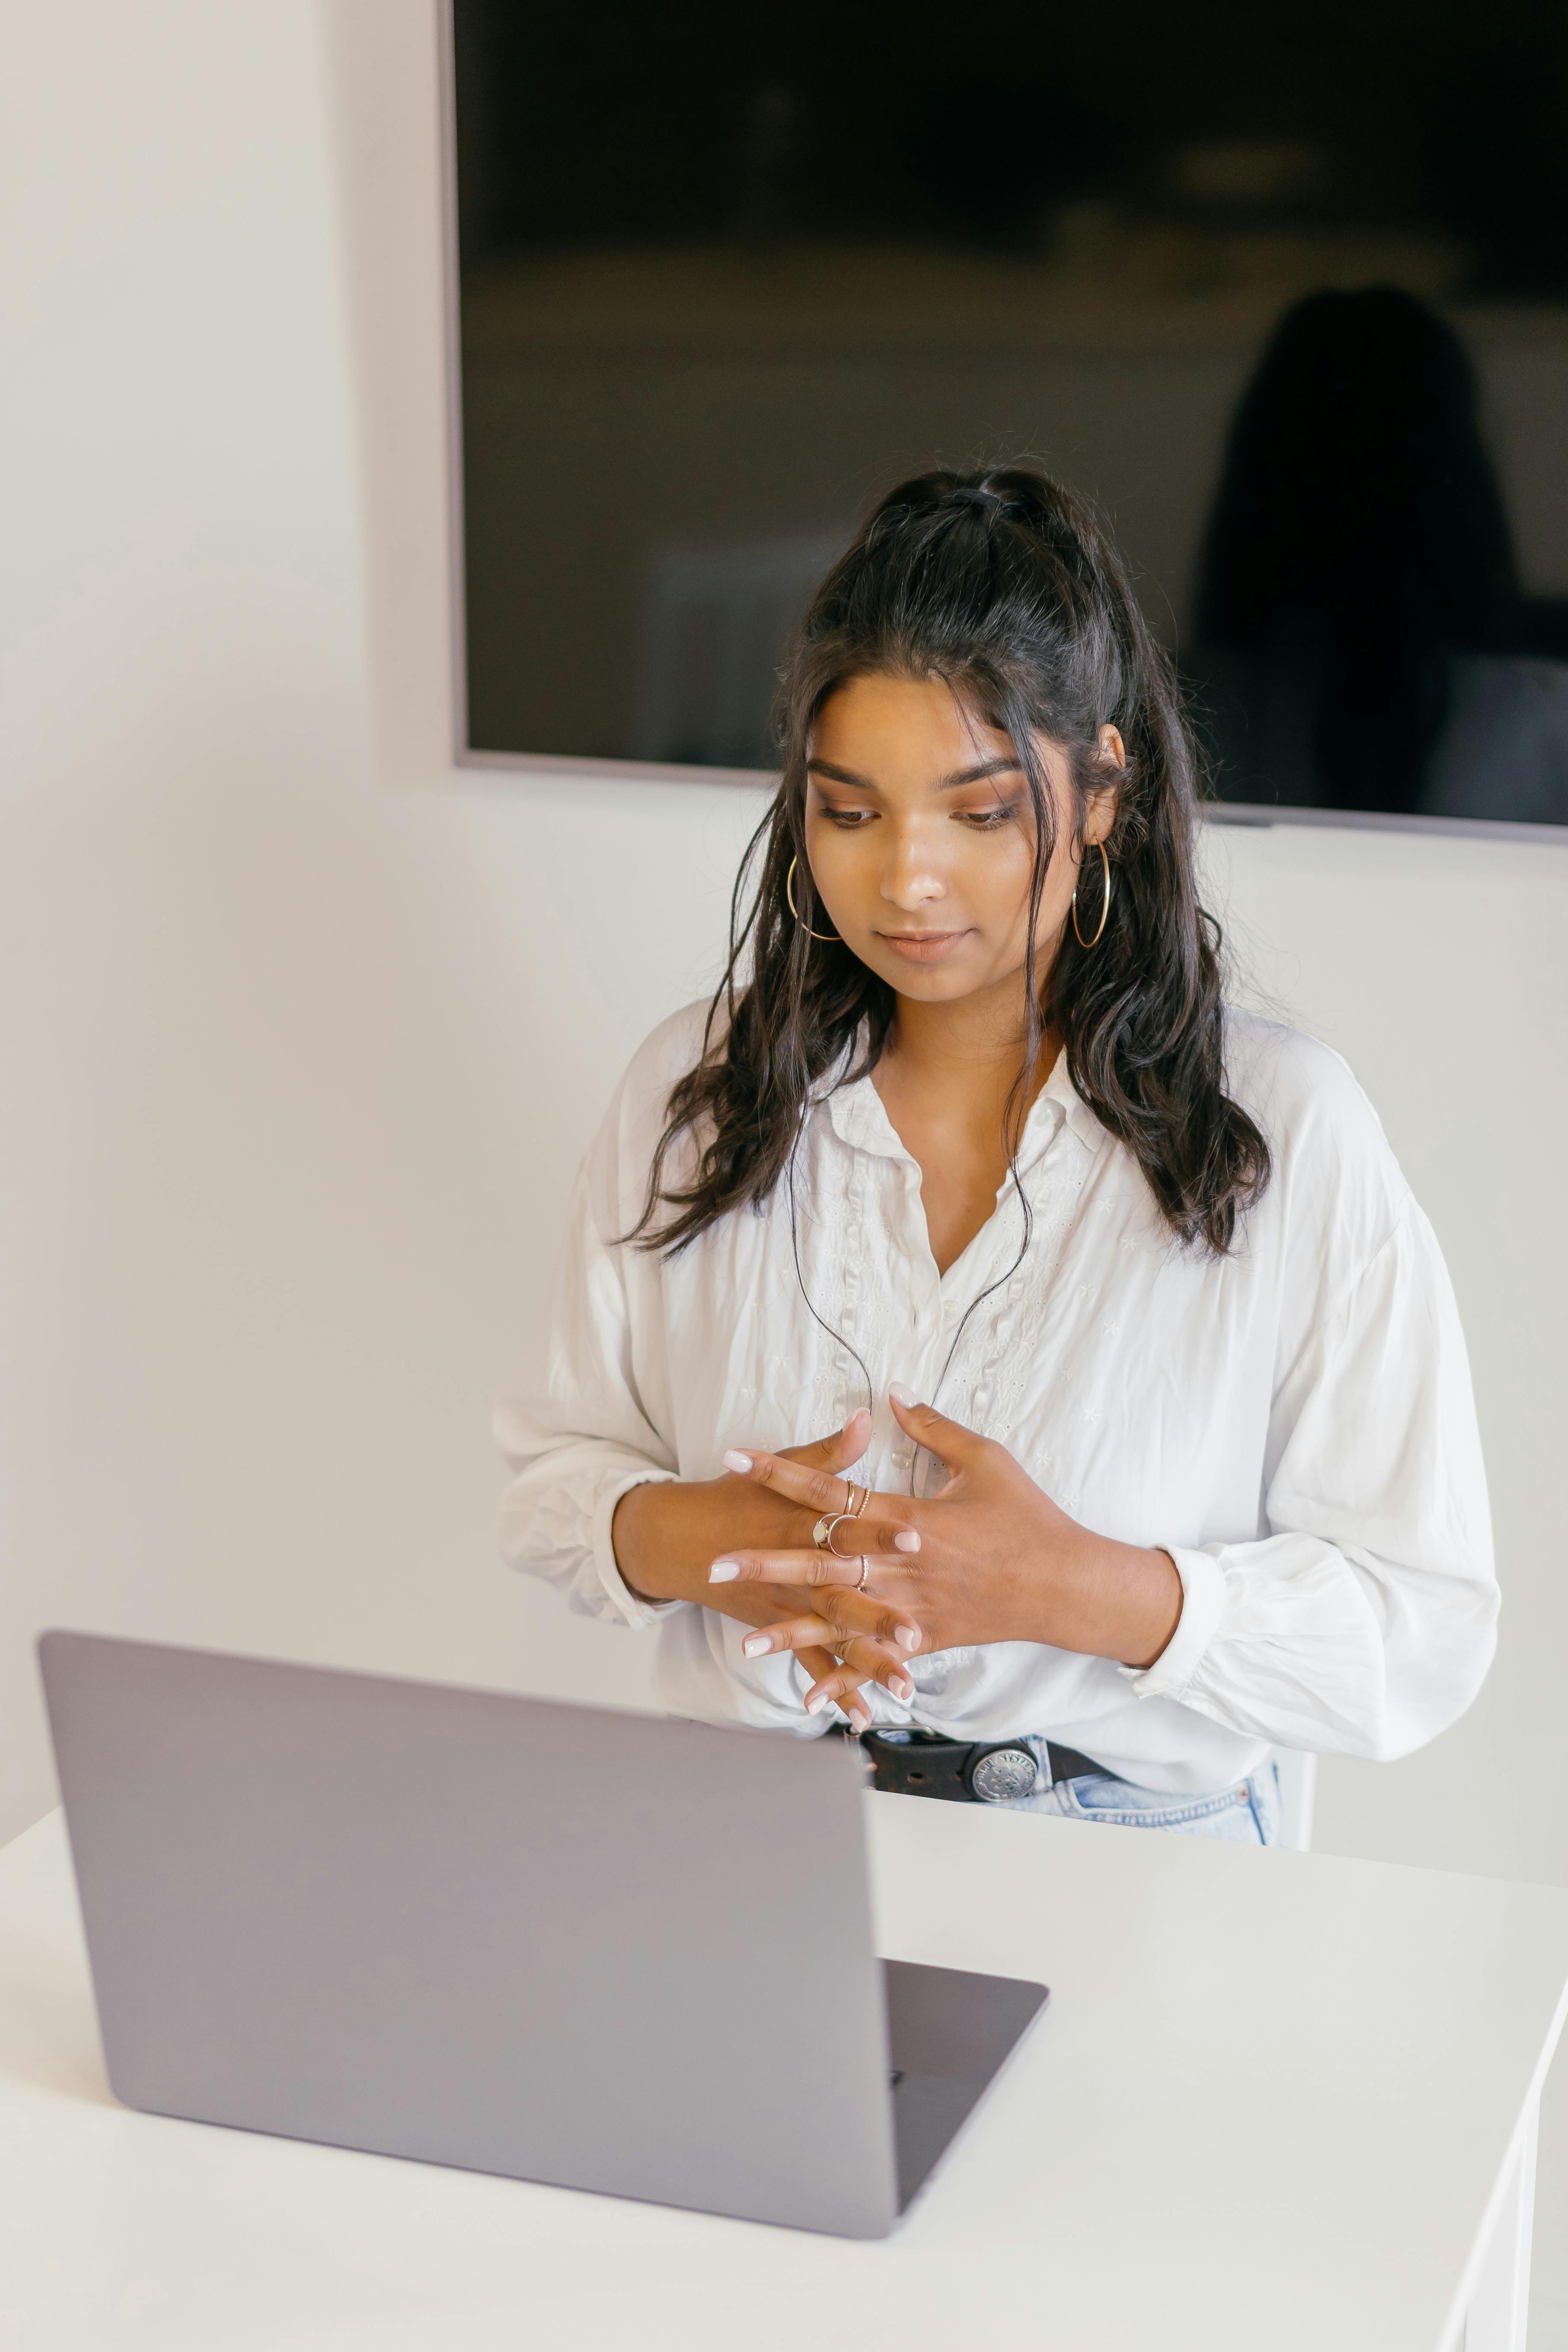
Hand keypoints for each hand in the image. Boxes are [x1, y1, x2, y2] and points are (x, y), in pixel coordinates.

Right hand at [610, 1411, 925, 1721]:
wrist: (683, 1541)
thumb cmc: (740, 1497)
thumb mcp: (782, 1465)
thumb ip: (829, 1451)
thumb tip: (867, 1417)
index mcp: (802, 1523)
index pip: (846, 1523)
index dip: (880, 1528)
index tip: (917, 1535)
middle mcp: (797, 1569)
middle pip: (842, 1592)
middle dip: (878, 1613)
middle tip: (915, 1630)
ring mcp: (788, 1605)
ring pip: (833, 1637)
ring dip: (867, 1661)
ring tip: (907, 1684)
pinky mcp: (782, 1628)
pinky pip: (813, 1664)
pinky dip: (836, 1691)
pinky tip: (865, 1716)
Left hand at [711, 1386, 1182, 1710]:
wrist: (1065, 1584)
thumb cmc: (1027, 1517)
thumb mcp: (985, 1459)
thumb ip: (933, 1426)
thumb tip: (891, 1392)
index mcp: (908, 1517)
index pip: (831, 1490)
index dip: (781, 1472)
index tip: (737, 1459)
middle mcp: (901, 1566)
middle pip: (820, 1560)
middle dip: (765, 1560)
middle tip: (714, 1563)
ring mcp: (911, 1607)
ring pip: (840, 1618)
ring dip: (791, 1628)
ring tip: (745, 1640)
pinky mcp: (924, 1638)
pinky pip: (875, 1659)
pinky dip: (844, 1678)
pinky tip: (807, 1693)